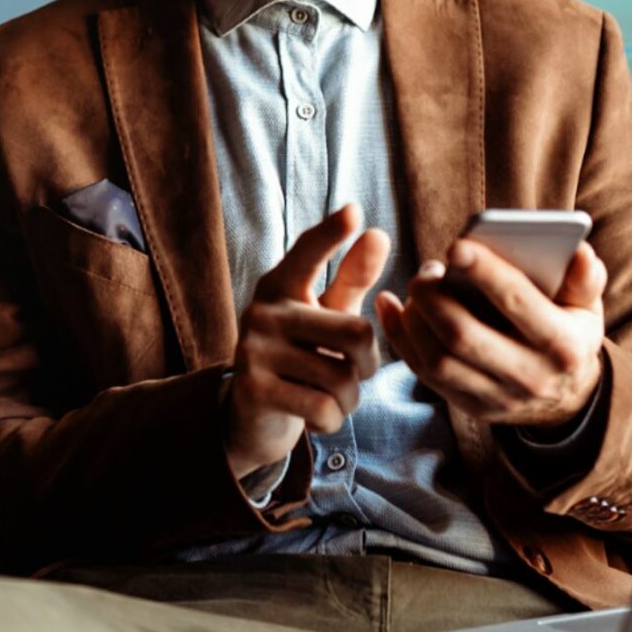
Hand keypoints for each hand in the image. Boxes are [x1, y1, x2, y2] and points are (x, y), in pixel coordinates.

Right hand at [223, 203, 392, 478]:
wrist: (254, 416)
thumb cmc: (301, 355)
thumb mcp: (326, 316)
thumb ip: (352, 278)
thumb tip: (377, 234)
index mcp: (281, 285)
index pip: (308, 253)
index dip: (331, 234)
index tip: (353, 212)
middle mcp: (262, 311)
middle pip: (356, 334)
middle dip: (367, 365)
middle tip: (352, 374)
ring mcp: (253, 350)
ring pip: (342, 378)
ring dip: (349, 399)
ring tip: (329, 396)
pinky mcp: (253, 390)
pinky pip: (323, 408)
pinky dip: (331, 419)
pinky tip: (315, 415)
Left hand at [374, 235, 607, 429]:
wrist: (565, 398)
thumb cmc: (569, 332)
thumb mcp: (587, 307)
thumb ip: (585, 279)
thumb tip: (580, 252)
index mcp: (564, 345)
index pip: (518, 304)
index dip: (486, 273)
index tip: (456, 246)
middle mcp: (530, 377)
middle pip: (465, 337)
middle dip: (435, 298)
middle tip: (427, 270)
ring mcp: (497, 398)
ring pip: (438, 361)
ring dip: (415, 319)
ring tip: (417, 287)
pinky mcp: (470, 407)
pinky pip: (424, 374)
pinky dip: (400, 338)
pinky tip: (391, 307)